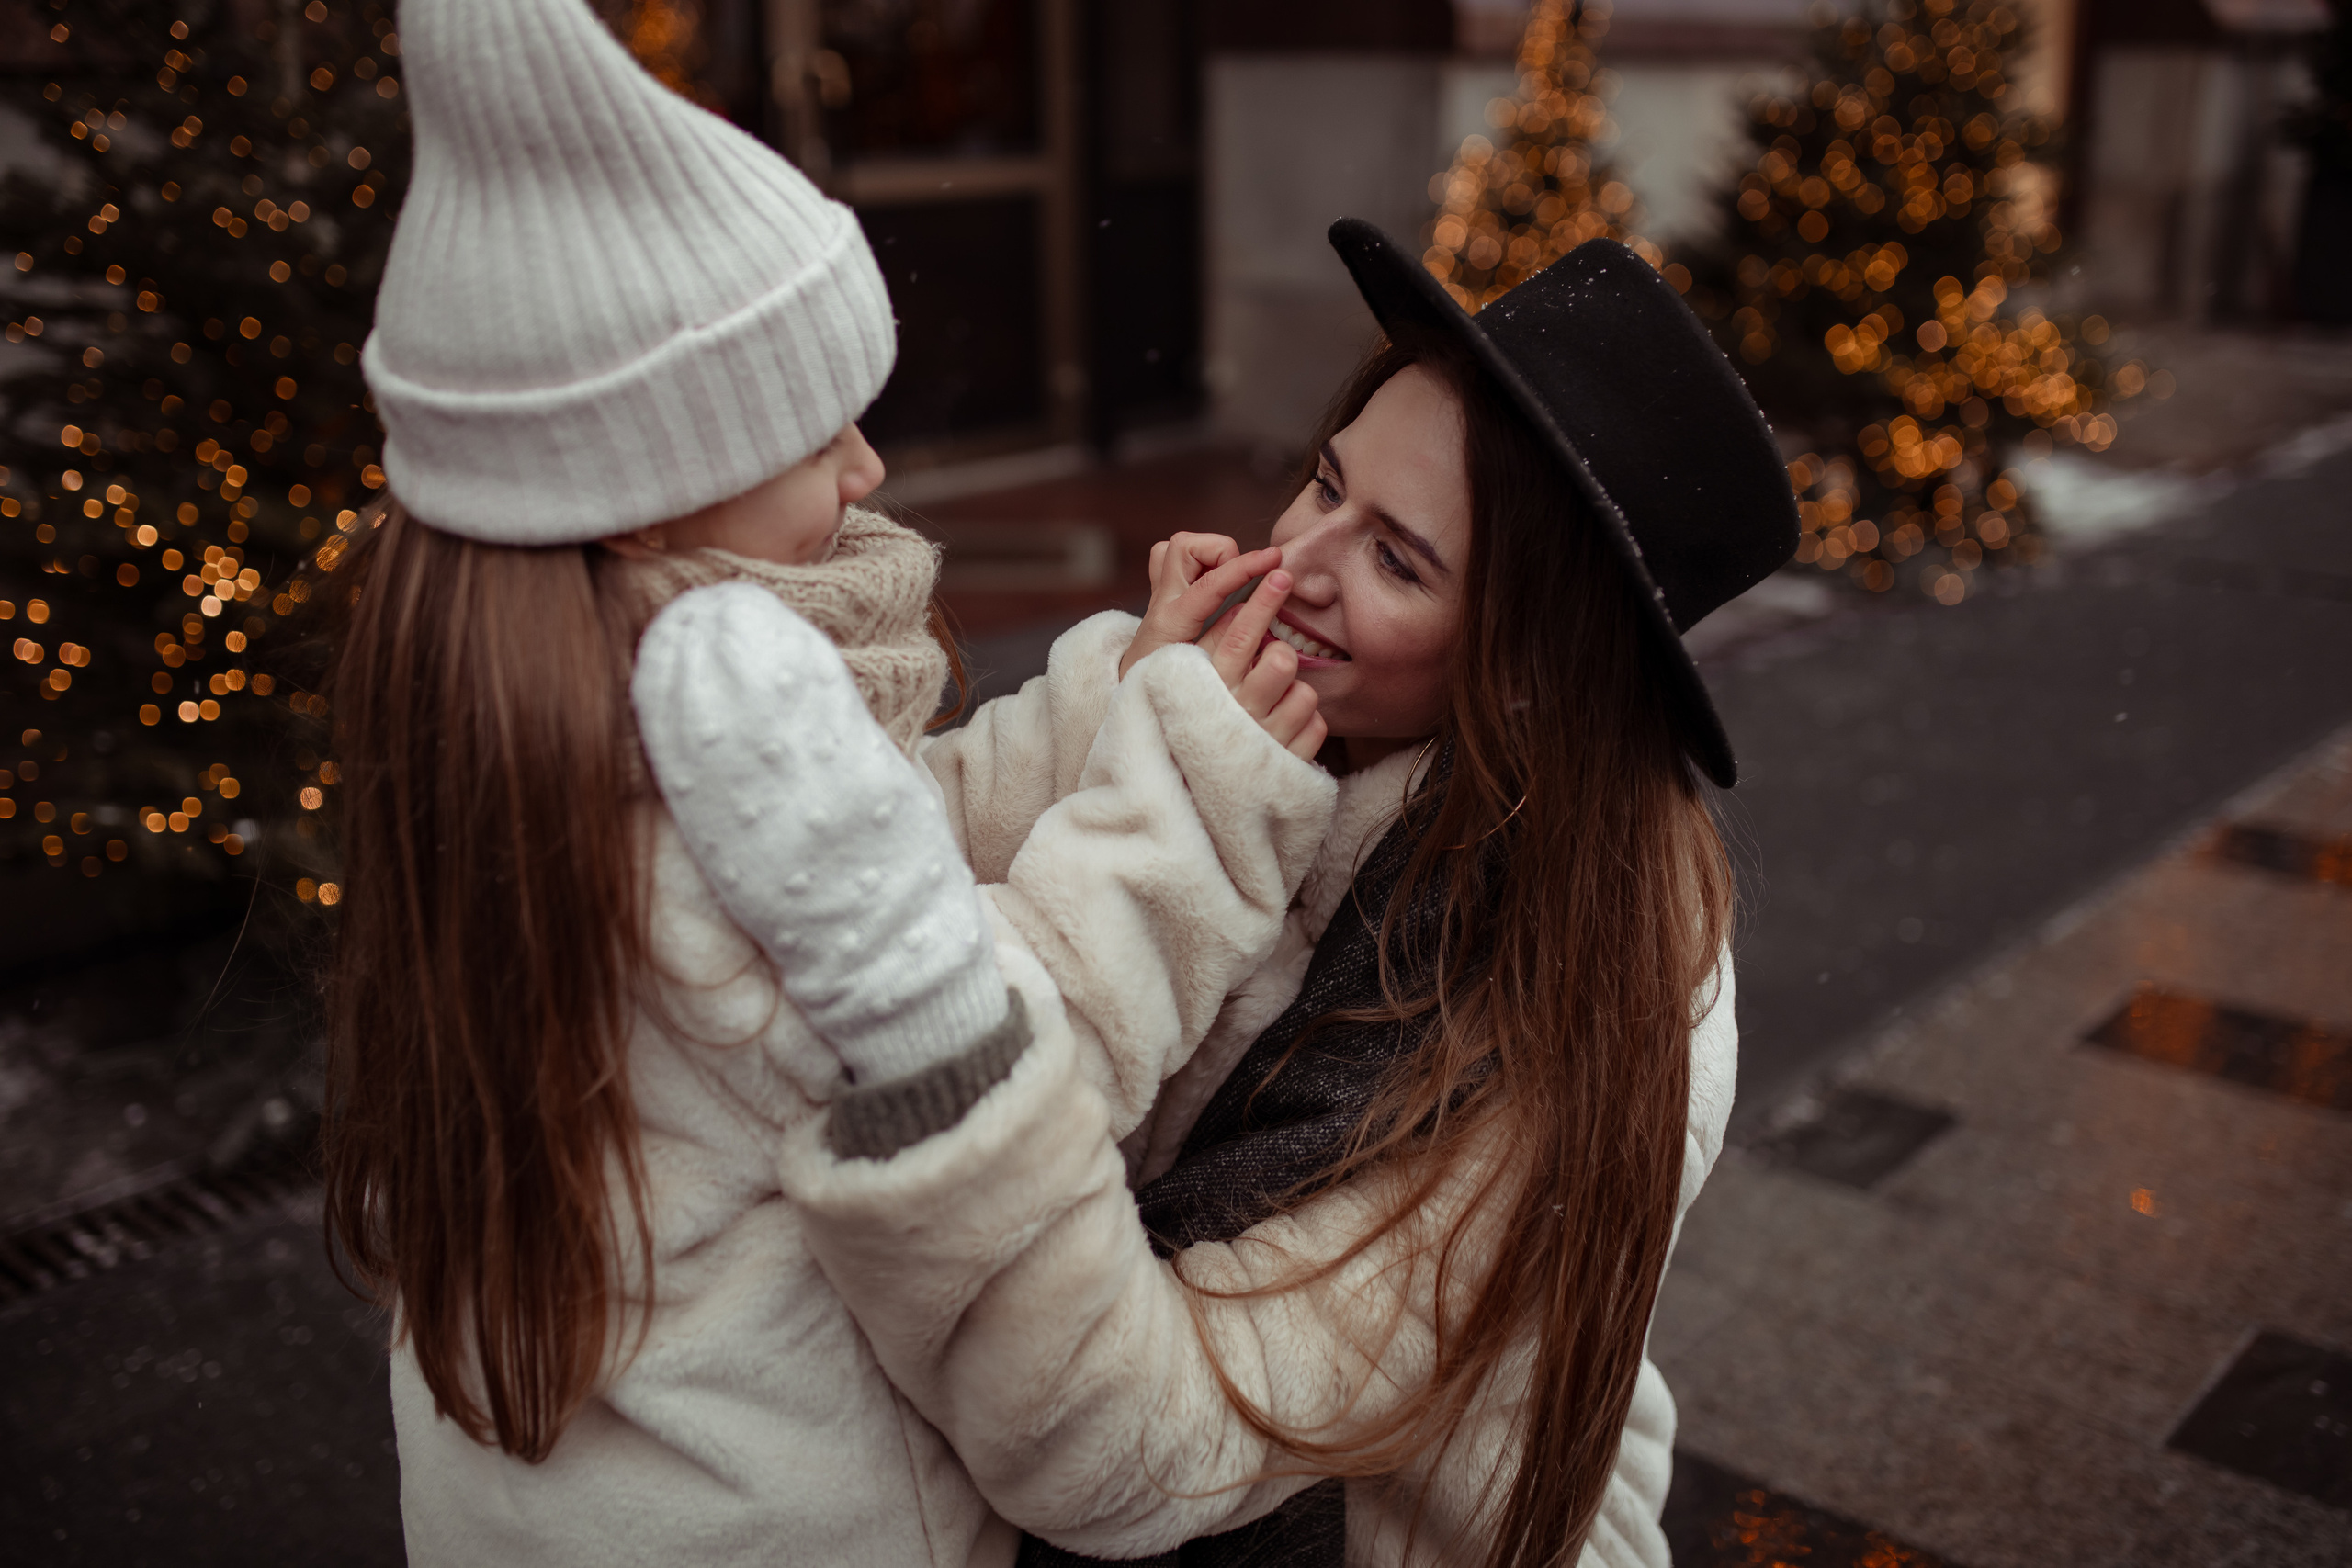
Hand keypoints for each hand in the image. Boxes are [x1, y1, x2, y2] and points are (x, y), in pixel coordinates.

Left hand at [1120, 533, 1280, 679]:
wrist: (1131, 692)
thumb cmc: (1165, 686)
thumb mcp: (1201, 673)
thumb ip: (1226, 644)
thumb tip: (1255, 616)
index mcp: (1170, 623)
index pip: (1209, 584)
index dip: (1245, 567)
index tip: (1274, 559)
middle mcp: (1160, 602)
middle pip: (1184, 546)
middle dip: (1222, 551)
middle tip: (1243, 575)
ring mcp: (1158, 594)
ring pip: (1176, 546)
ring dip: (1208, 552)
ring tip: (1229, 574)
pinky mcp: (1161, 593)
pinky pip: (1174, 558)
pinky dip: (1199, 559)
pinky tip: (1215, 579)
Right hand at [1198, 570, 1326, 762]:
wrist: (1196, 801)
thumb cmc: (1196, 728)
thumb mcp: (1187, 687)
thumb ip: (1208, 647)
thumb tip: (1232, 604)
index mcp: (1208, 687)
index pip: (1238, 632)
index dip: (1262, 599)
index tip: (1280, 573)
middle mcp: (1237, 712)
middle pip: (1281, 660)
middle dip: (1284, 653)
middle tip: (1277, 659)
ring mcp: (1265, 739)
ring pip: (1305, 693)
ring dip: (1296, 694)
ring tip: (1276, 706)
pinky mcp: (1288, 762)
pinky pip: (1317, 724)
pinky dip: (1307, 725)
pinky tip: (1286, 732)